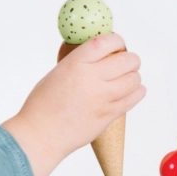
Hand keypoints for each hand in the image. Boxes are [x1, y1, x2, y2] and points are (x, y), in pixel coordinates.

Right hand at [2, 33, 144, 175]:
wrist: (40, 134)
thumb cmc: (43, 105)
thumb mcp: (57, 73)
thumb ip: (79, 63)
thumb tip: (99, 54)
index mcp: (75, 64)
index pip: (107, 42)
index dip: (117, 41)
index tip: (117, 45)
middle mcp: (91, 78)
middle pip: (128, 60)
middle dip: (129, 59)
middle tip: (123, 63)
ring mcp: (102, 98)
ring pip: (134, 79)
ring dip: (133, 76)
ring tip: (126, 79)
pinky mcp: (108, 115)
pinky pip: (133, 98)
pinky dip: (136, 92)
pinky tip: (131, 91)